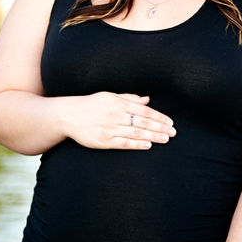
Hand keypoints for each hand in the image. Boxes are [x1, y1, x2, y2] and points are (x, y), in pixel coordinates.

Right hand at [61, 92, 175, 149]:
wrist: (68, 115)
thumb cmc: (90, 104)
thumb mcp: (110, 96)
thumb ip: (129, 98)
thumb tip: (147, 99)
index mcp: (119, 103)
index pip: (144, 110)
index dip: (159, 117)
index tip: (170, 122)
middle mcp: (116, 115)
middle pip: (143, 122)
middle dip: (160, 128)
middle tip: (173, 132)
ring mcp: (110, 129)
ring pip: (136, 133)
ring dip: (153, 137)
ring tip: (166, 139)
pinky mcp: (104, 141)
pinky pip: (124, 143)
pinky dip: (137, 145)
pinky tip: (148, 145)